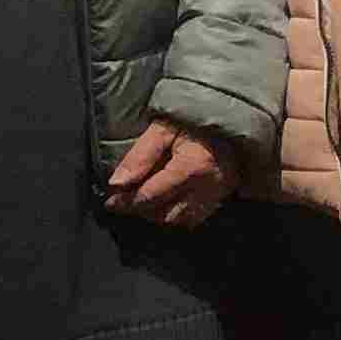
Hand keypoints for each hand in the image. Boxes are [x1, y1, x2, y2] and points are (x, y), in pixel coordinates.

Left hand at [102, 115, 236, 230]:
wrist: (229, 118)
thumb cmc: (193, 120)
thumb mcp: (162, 128)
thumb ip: (140, 156)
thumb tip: (116, 184)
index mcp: (191, 167)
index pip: (151, 196)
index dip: (127, 201)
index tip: (110, 201)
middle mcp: (207, 187)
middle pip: (164, 214)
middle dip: (142, 209)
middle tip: (126, 199)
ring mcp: (218, 195)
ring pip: (180, 221)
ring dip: (159, 214)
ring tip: (146, 199)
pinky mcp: (223, 197)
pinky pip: (195, 218)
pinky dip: (177, 214)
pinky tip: (167, 200)